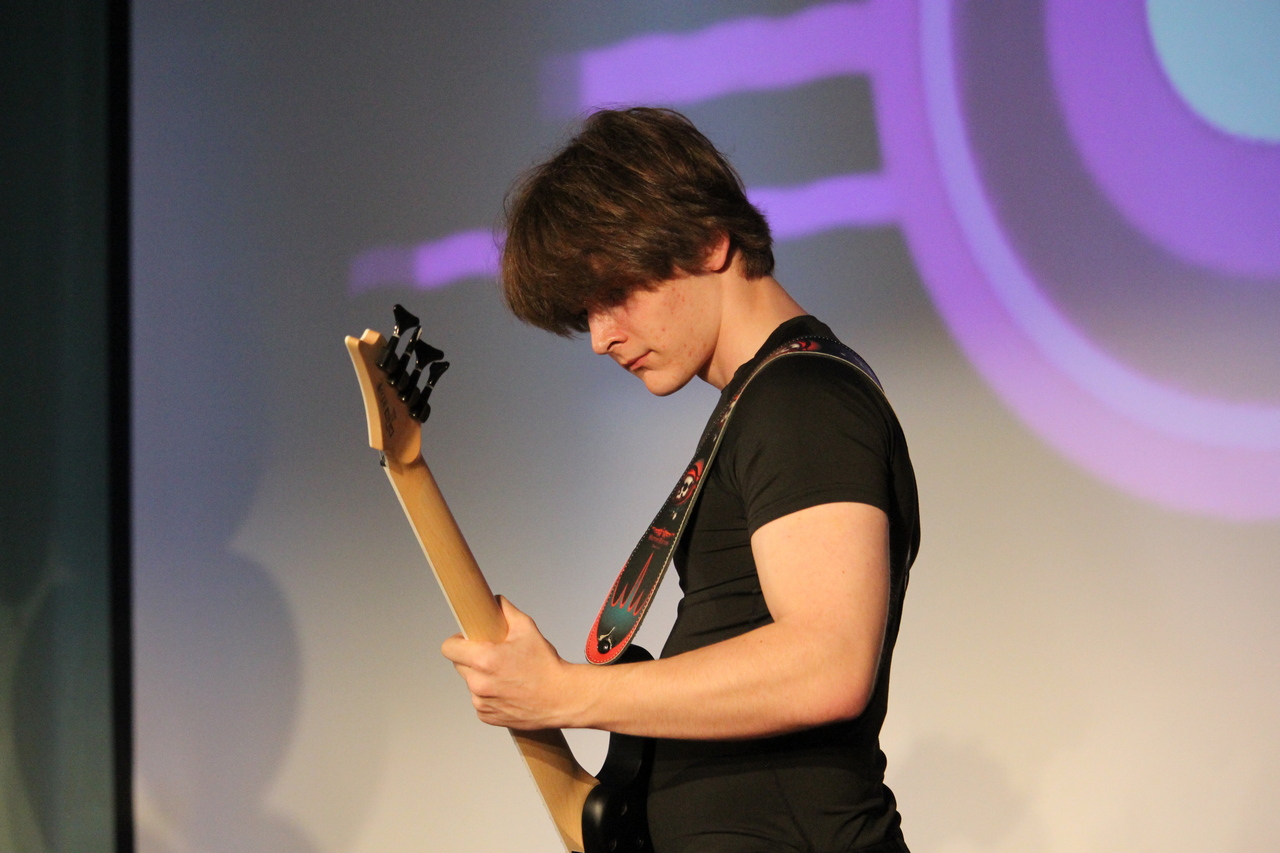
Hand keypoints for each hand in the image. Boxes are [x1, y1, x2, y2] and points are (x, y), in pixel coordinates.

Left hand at [440, 596, 577, 729]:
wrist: (561, 698)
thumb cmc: (546, 665)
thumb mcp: (527, 629)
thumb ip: (506, 610)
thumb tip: (494, 600)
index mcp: (484, 660)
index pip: (449, 648)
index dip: (457, 641)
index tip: (468, 641)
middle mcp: (478, 684)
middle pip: (459, 665)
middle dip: (472, 658)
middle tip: (493, 655)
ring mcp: (481, 702)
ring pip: (471, 683)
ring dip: (481, 678)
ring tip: (505, 675)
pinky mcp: (487, 716)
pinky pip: (480, 700)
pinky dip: (489, 695)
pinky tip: (508, 690)